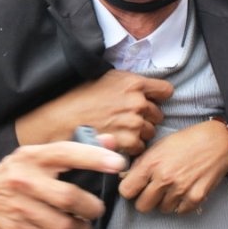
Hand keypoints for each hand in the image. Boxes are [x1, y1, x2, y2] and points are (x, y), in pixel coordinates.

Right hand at [0, 140, 124, 228]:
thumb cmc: (15, 174)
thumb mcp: (37, 155)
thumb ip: (74, 149)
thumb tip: (110, 142)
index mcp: (32, 157)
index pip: (66, 153)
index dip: (94, 158)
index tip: (117, 163)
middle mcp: (24, 180)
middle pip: (68, 197)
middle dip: (92, 207)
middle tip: (97, 209)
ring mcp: (19, 208)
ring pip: (63, 226)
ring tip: (84, 225)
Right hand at [15, 70, 171, 155]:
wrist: (61, 120)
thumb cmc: (79, 99)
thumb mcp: (106, 80)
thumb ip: (129, 85)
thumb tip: (145, 91)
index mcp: (133, 83)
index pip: (165, 90)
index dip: (158, 97)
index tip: (151, 102)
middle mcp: (138, 102)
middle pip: (158, 114)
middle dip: (146, 118)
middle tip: (126, 120)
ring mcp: (134, 123)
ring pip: (150, 132)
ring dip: (139, 134)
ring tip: (119, 132)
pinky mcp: (129, 141)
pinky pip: (140, 148)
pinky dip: (130, 148)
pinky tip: (116, 142)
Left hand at [119, 119, 227, 213]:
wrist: (216, 142)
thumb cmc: (184, 142)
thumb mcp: (157, 147)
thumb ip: (140, 164)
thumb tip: (125, 178)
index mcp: (151, 164)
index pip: (126, 191)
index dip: (130, 190)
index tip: (135, 187)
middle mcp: (164, 178)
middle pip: (142, 206)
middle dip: (145, 200)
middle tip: (152, 191)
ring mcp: (181, 189)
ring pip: (161, 209)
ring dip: (164, 201)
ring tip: (172, 187)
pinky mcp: (196, 197)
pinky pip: (180, 211)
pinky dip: (180, 204)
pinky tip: (184, 190)